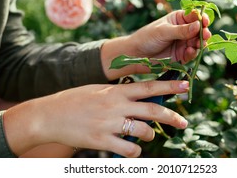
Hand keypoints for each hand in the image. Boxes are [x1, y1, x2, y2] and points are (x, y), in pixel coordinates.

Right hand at [3, 80, 188, 157]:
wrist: (50, 116)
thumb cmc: (75, 100)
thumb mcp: (99, 89)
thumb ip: (120, 92)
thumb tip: (142, 96)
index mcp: (116, 91)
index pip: (149, 86)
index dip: (170, 85)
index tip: (186, 85)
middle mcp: (116, 105)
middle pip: (152, 110)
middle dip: (172, 116)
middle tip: (184, 122)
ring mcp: (109, 123)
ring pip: (143, 131)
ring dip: (151, 135)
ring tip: (149, 136)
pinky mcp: (102, 141)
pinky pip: (129, 150)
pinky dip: (135, 152)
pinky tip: (132, 150)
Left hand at [130, 10, 211, 63]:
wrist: (136, 55)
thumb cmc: (147, 37)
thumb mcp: (163, 31)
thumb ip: (181, 30)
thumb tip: (198, 25)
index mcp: (179, 19)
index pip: (194, 16)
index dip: (201, 18)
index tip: (205, 21)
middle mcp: (184, 30)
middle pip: (199, 30)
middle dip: (204, 32)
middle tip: (206, 35)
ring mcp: (183, 43)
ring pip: (198, 43)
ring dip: (200, 43)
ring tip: (198, 45)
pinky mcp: (182, 56)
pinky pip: (192, 54)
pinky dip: (193, 53)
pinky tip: (190, 51)